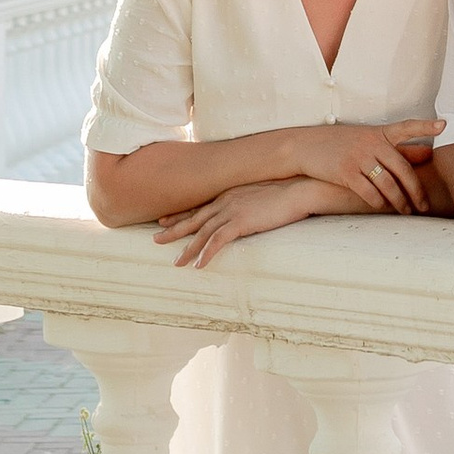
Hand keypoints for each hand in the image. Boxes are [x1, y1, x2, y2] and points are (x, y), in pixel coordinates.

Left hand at [154, 176, 353, 268]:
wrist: (298, 187)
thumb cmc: (284, 190)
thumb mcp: (259, 193)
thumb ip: (246, 201)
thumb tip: (244, 211)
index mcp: (228, 194)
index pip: (199, 206)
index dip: (180, 215)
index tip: (163, 220)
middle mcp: (225, 201)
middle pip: (193, 218)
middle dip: (173, 230)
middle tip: (156, 239)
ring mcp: (231, 211)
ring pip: (202, 233)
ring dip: (188, 249)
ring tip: (176, 263)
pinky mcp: (241, 222)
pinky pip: (218, 241)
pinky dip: (206, 254)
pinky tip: (199, 266)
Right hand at [298, 119, 442, 214]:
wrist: (305, 146)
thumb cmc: (340, 143)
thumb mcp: (367, 139)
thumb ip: (398, 147)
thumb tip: (428, 153)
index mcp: (379, 133)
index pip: (406, 126)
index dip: (425, 126)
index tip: (444, 125)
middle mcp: (371, 143)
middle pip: (402, 169)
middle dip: (416, 190)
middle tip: (424, 205)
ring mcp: (358, 157)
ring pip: (388, 184)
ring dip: (399, 202)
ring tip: (406, 212)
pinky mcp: (346, 172)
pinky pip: (368, 192)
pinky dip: (378, 202)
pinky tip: (383, 208)